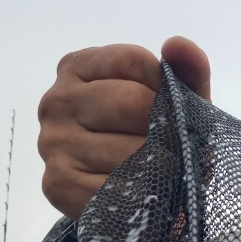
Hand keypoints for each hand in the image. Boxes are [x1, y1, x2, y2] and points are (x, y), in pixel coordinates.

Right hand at [37, 37, 210, 219]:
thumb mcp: (178, 103)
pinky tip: (144, 192)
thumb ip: (187, 70)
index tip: (171, 107)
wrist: (143, 197)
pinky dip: (142, 193)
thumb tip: (177, 45)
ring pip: (128, 148)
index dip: (165, 86)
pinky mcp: (58, 184)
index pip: (132, 60)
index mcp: (77, 68)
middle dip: (164, 127)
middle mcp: (56, 101)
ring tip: (162, 171)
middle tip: (173, 146)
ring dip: (159, 164)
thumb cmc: (158, 137)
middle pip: (130, 102)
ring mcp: (53, 142)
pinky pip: (117, 186)